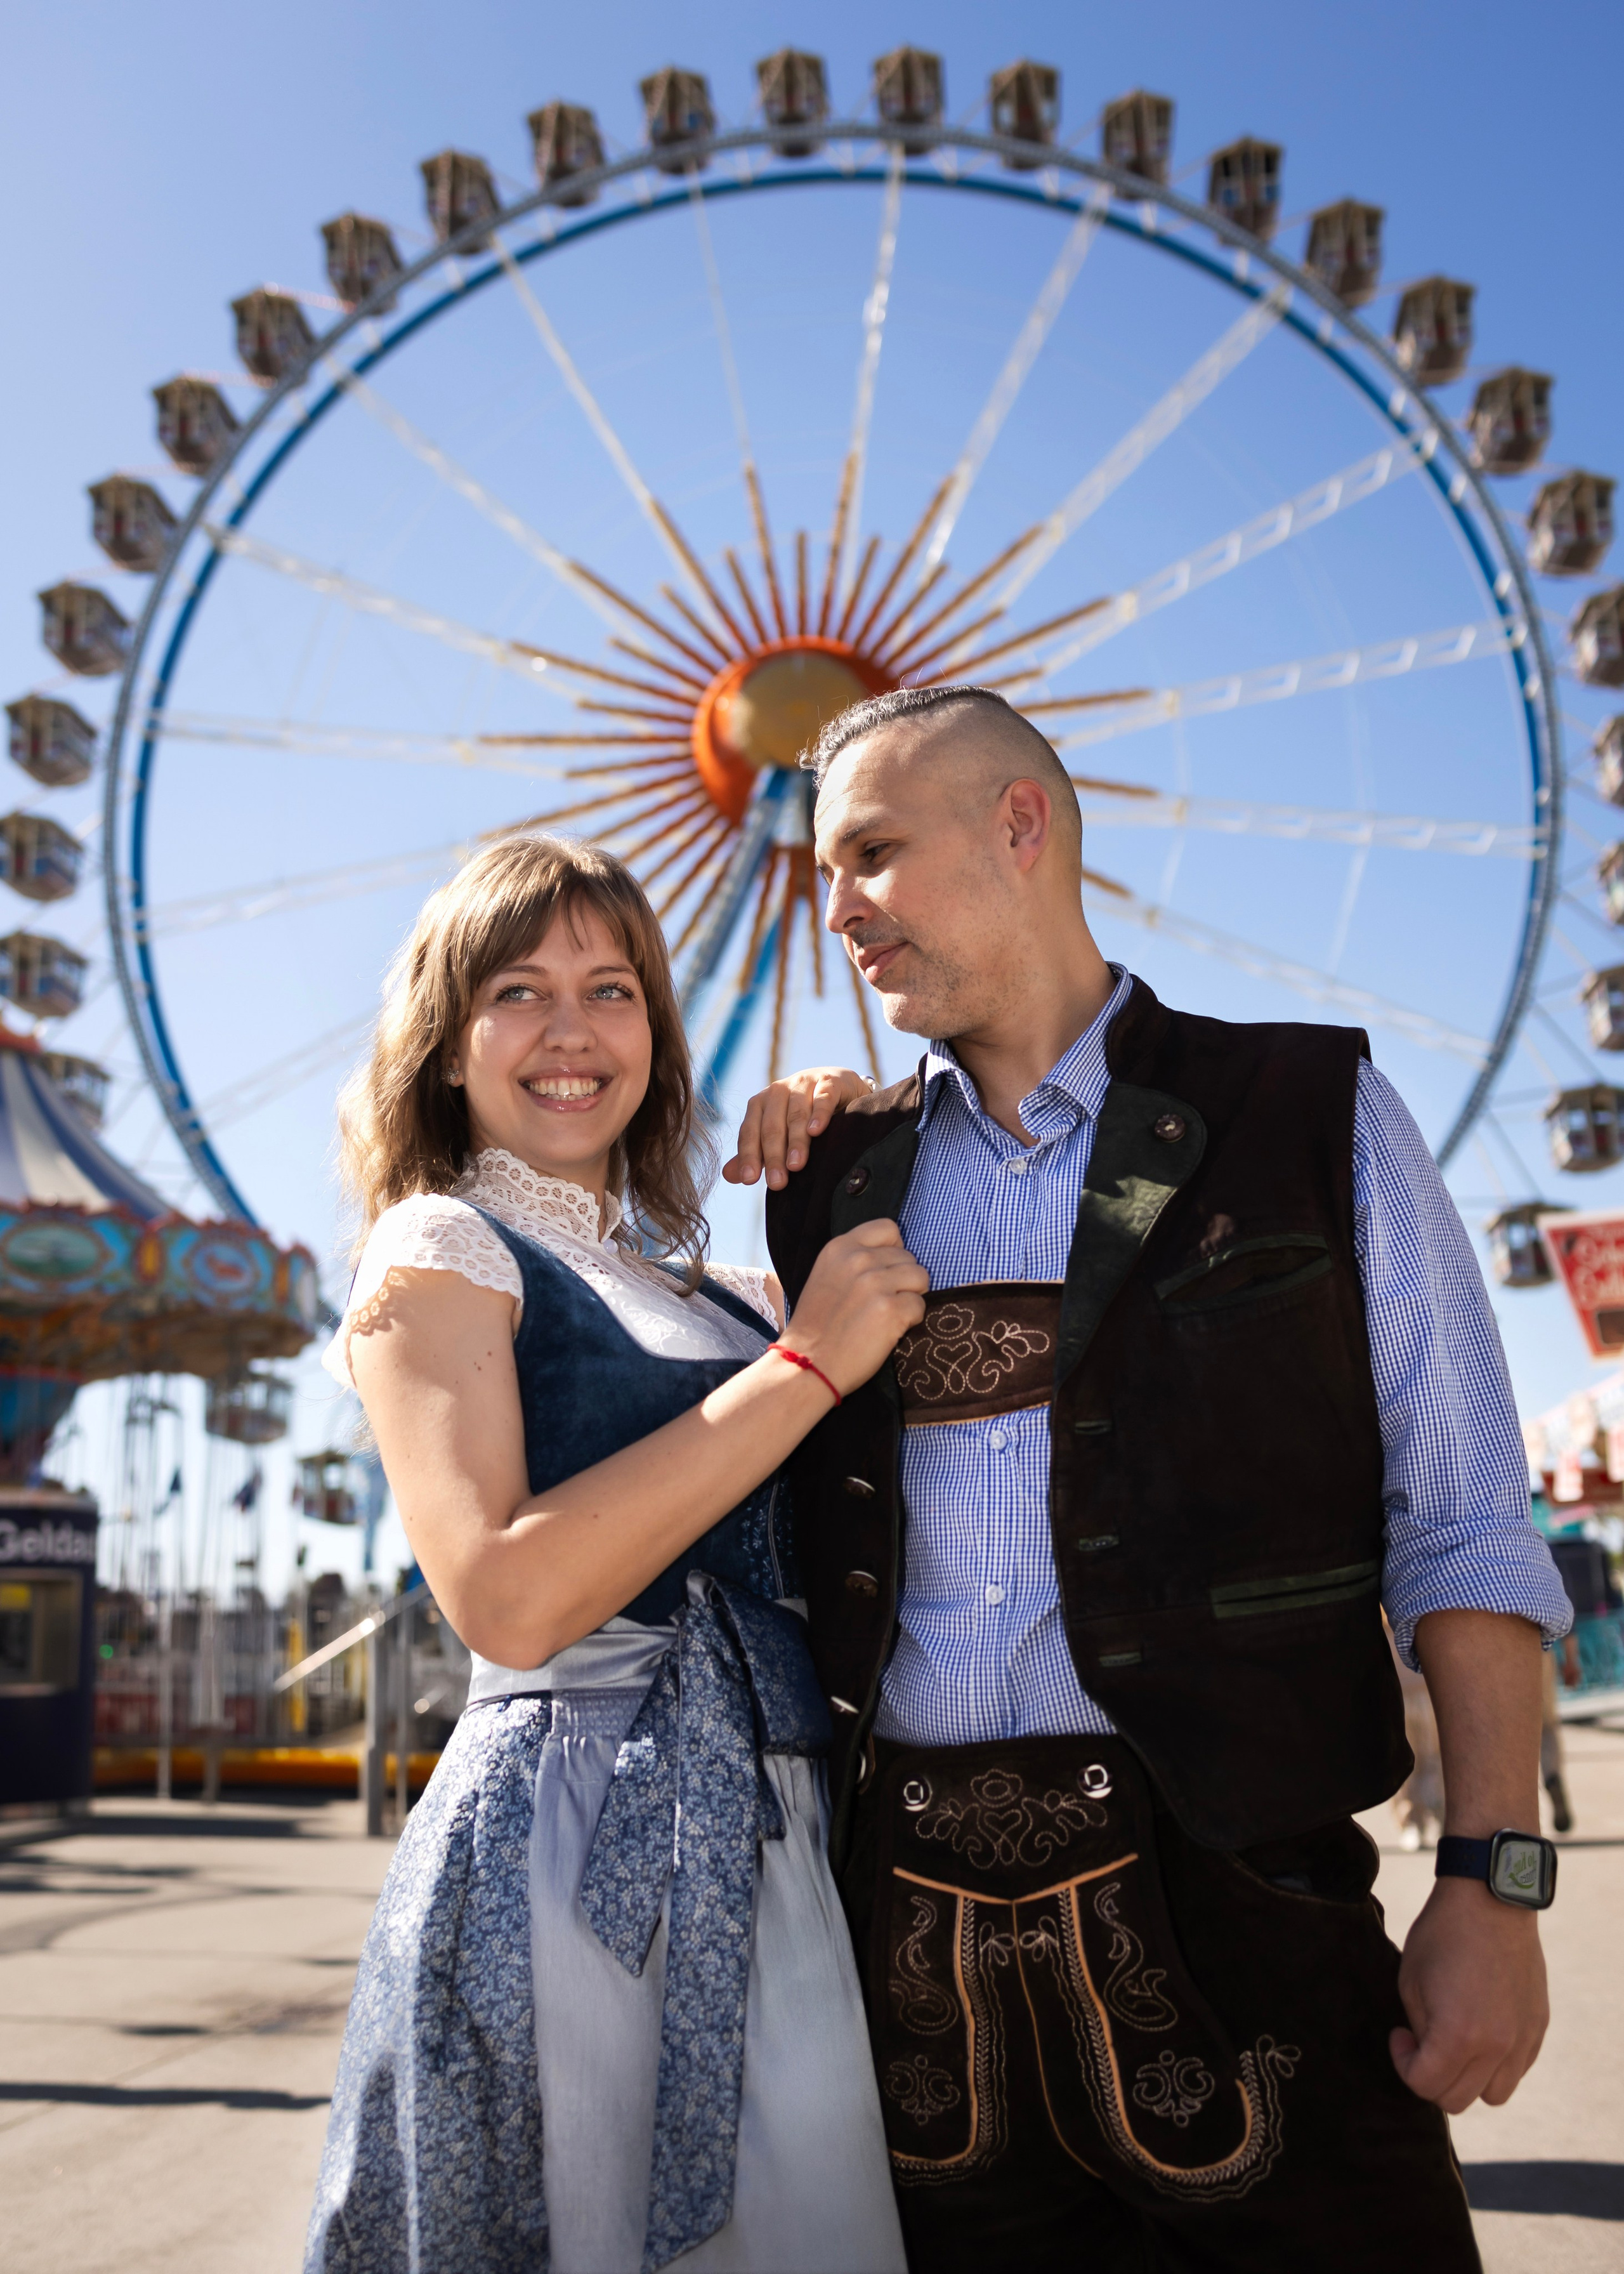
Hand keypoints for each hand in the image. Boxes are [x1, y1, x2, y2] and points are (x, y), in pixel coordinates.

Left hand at [722, 1066, 873, 1189]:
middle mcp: (778, 1091)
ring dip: (795, 1140)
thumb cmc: (802, 1115)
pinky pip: (823, 1098)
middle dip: (773, 1156)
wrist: (837, 1087)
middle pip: (772, 1126)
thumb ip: (755, 1153)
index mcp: (760, 1104)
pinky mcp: (829, 1082)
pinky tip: (815, 1131)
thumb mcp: (777, 1133)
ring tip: (795, 1166)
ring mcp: (804, 1084)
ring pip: (796, 1114)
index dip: (748, 1155)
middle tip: (777, 1183)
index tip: (750, 1180)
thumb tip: (728, 1176)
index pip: (750, 1131)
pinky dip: (819, 1114)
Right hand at [778, 1220, 927, 1394]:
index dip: (894, 1250)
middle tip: (881, 1303)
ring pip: (920, 1278)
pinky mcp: (891, 1310)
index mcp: (840, 1247)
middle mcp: (859, 1260)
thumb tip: (891, 1257)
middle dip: (903, 1279)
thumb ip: (854, 1260)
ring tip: (887, 1314)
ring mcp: (876, 1284)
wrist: (806, 1364)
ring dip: (910, 1297)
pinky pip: (921, 1306)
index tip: (886, 1270)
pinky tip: (890, 1330)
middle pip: (908, 1257)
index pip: (888, 1228)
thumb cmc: (816, 1326)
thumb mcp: (825, 1276)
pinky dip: (911, 1320)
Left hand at [1390, 1877, 1548, 2111]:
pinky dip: (1496, 2065)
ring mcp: (1522, 2040)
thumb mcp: (1411, 1982)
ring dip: (1468, 2079)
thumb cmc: (1442, 1934)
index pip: (1425, 2086)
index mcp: (1458, 2036)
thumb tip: (1426, 2053)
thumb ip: (1420, 2030)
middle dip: (1431, 2078)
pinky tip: (1480, 2032)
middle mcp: (1496, 2047)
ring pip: (1493, 2094)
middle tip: (1421, 2042)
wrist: (1491, 1901)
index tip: (1400, 2036)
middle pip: (1458, 2100)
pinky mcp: (1538, 2028)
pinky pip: (1516, 2070)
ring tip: (1454, 2044)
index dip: (1403, 2065)